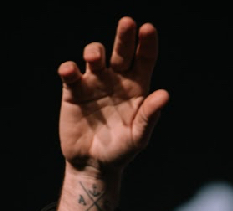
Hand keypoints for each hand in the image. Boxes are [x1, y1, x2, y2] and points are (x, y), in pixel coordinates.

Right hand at [58, 16, 168, 174]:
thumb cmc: (120, 151)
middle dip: (124, 36)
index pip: (144, 59)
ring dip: (94, 51)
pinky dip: (68, 69)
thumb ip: (149, 116)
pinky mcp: (73, 91)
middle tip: (127, 22)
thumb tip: (164, 94)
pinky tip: (70, 72)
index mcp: (136, 88)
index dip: (146, 43)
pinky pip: (70, 74)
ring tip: (94, 59)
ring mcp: (94, 83)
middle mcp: (116, 80)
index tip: (148, 29)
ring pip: (94, 56)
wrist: (93, 165)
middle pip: (121, 51)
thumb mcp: (138, 137)